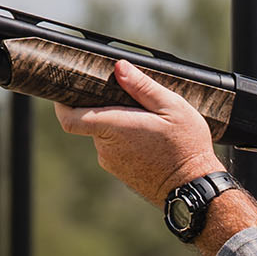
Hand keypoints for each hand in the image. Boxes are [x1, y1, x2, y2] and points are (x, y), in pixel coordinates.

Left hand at [53, 60, 227, 205]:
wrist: (193, 188)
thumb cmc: (186, 147)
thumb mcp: (172, 107)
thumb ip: (142, 86)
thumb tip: (119, 67)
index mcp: (114, 127)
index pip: (70, 118)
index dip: (63, 103)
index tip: (69, 90)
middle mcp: (106, 147)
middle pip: (91, 121)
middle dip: (106, 108)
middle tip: (133, 102)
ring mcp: (112, 163)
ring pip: (105, 135)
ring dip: (119, 126)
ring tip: (149, 124)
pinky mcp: (120, 173)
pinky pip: (115, 150)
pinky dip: (126, 141)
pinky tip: (149, 141)